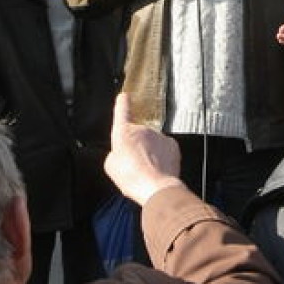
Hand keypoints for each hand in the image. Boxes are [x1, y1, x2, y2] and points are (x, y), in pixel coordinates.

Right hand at [104, 92, 182, 206]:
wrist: (156, 187)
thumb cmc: (131, 177)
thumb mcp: (111, 166)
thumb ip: (115, 153)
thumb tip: (121, 153)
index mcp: (124, 132)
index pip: (122, 111)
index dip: (122, 103)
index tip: (124, 96)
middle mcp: (142, 129)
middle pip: (138, 135)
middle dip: (137, 147)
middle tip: (135, 165)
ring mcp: (159, 135)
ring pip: (152, 143)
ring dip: (150, 153)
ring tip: (147, 171)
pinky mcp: (172, 144)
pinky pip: (164, 148)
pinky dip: (162, 157)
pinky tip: (158, 169)